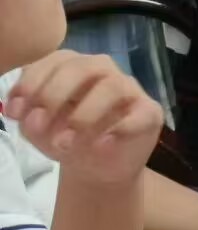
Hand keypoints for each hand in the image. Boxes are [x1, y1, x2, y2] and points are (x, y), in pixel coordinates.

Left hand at [5, 52, 161, 185]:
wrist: (98, 169)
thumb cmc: (66, 139)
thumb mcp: (39, 133)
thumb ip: (30, 121)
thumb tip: (33, 116)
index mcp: (73, 68)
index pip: (56, 59)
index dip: (34, 82)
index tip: (16, 111)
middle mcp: (103, 72)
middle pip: (84, 66)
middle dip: (56, 95)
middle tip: (42, 125)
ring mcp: (129, 90)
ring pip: (113, 86)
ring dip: (84, 114)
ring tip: (66, 142)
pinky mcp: (149, 113)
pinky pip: (139, 113)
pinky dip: (119, 129)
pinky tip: (100, 145)